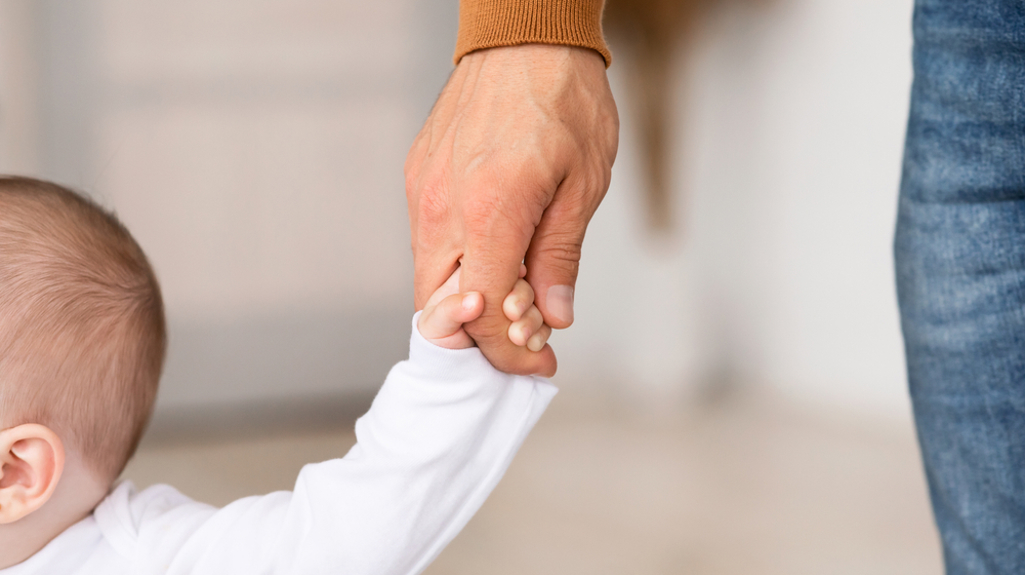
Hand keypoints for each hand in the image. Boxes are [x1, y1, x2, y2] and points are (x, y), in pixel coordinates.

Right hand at [405, 44, 618, 376]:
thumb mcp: (583, 186)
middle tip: (528, 341)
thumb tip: (552, 316)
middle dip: (482, 338)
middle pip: (440, 308)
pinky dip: (458, 265)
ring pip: (429, 277)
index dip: (510, 352)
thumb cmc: (565, 101)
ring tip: (518, 298)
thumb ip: (559, 257)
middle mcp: (442, 208)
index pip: (484, 315)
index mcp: (489, 214)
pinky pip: (429, 241)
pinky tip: (497, 256)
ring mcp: (423, 192)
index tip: (539, 362)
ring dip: (469, 303)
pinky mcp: (418, 177)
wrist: (524, 35)